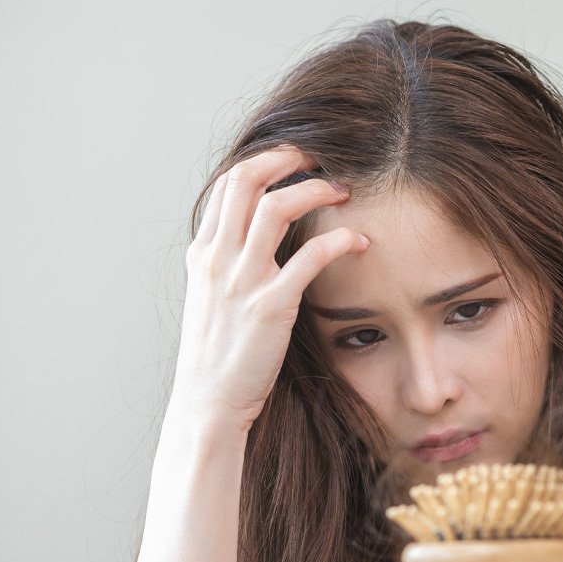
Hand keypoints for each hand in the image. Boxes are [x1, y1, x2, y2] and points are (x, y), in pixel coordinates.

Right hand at [169, 146, 368, 434]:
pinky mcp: (271, 306)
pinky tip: (359, 243)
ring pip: (277, 207)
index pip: (228, 184)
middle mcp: (218, 259)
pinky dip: (339, 240)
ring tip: (343, 191)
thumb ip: (226, 264)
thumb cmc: (217, 355)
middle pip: (247, 180)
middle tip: (320, 157)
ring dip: (315, 190)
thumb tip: (252, 241)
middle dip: (286, 158)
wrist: (207, 404)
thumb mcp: (209, 299)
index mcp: (203, 254)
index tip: (295, 159)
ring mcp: (242, 280)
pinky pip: (310, 257)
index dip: (264, 160)